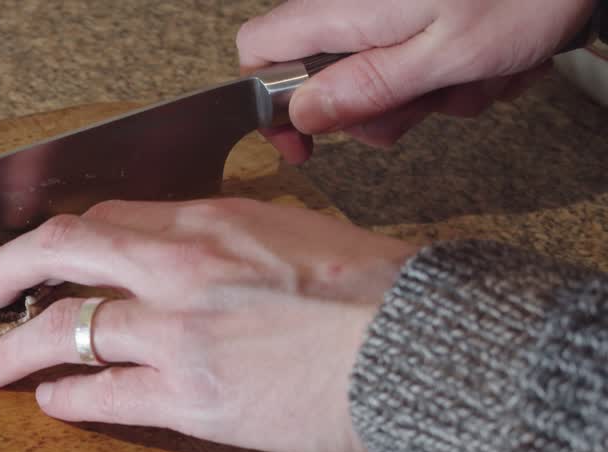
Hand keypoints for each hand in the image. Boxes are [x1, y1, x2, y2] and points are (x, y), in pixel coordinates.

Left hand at [0, 199, 416, 451]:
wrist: (417, 345)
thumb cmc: (376, 290)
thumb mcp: (296, 233)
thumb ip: (234, 239)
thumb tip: (206, 254)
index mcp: (209, 221)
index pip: (108, 219)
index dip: (64, 240)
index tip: (47, 255)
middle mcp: (178, 267)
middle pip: (63, 251)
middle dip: (10, 271)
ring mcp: (177, 332)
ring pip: (65, 330)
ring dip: (18, 351)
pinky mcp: (190, 397)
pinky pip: (104, 397)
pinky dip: (67, 400)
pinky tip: (53, 403)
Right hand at [237, 0, 597, 162]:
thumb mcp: (443, 56)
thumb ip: (366, 88)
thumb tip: (302, 114)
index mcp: (344, 8)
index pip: (258, 50)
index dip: (269, 102)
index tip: (304, 140)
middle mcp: (356, 3)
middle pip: (322, 75)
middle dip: (375, 109)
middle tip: (421, 108)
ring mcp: (391, 8)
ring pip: (378, 74)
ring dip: (429, 94)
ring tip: (476, 77)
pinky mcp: (425, 11)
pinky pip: (420, 58)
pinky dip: (455, 71)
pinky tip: (492, 60)